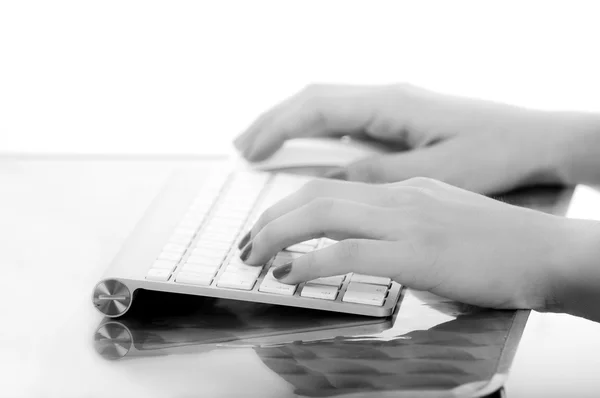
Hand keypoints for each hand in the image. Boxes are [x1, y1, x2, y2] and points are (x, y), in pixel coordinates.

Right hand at [235, 84, 599, 193]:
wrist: (534, 139)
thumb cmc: (492, 153)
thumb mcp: (431, 173)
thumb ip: (377, 177)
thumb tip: (330, 184)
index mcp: (389, 105)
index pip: (316, 107)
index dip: (277, 128)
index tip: (249, 152)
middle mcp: (385, 97)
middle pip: (312, 99)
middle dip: (272, 121)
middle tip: (241, 148)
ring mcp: (390, 106)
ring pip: (325, 106)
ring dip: (290, 125)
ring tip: (260, 147)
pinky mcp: (398, 118)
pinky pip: (343, 119)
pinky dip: (315, 132)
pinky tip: (306, 148)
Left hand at [240, 177, 584, 310]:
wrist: (546, 252)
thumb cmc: (496, 246)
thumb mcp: (439, 222)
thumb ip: (399, 230)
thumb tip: (363, 250)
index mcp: (402, 188)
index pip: (329, 186)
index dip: (288, 206)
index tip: (267, 227)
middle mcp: (399, 197)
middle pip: (316, 194)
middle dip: (272, 218)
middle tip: (247, 243)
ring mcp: (407, 222)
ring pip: (323, 214)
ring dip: (279, 235)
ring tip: (255, 257)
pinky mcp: (417, 254)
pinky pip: (349, 252)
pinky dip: (310, 262)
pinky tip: (289, 275)